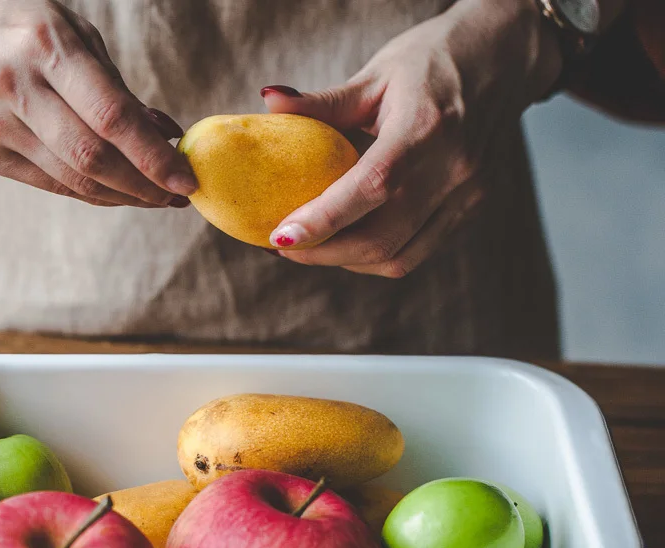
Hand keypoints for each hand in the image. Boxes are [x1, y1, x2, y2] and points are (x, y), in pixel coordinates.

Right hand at [0, 0, 195, 206]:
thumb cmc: (16, 18)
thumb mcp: (73, 31)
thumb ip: (118, 89)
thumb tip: (166, 136)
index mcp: (43, 44)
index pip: (112, 119)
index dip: (154, 158)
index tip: (187, 179)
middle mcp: (11, 85)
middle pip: (93, 160)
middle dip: (145, 187)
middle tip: (177, 195)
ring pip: (73, 182)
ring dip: (123, 196)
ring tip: (154, 195)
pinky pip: (51, 185)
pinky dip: (91, 192)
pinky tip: (117, 190)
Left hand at [261, 0, 561, 276]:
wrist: (505, 59)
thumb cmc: (433, 60)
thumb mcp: (376, 73)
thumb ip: (323, 101)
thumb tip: (268, 103)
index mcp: (426, 126)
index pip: (372, 186)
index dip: (324, 220)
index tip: (280, 238)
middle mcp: (453, 168)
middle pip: (382, 238)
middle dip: (325, 253)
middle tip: (286, 246)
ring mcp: (467, 194)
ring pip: (399, 257)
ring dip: (349, 263)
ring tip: (313, 246)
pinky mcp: (471, 208)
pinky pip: (417, 252)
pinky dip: (377, 256)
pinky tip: (352, 241)